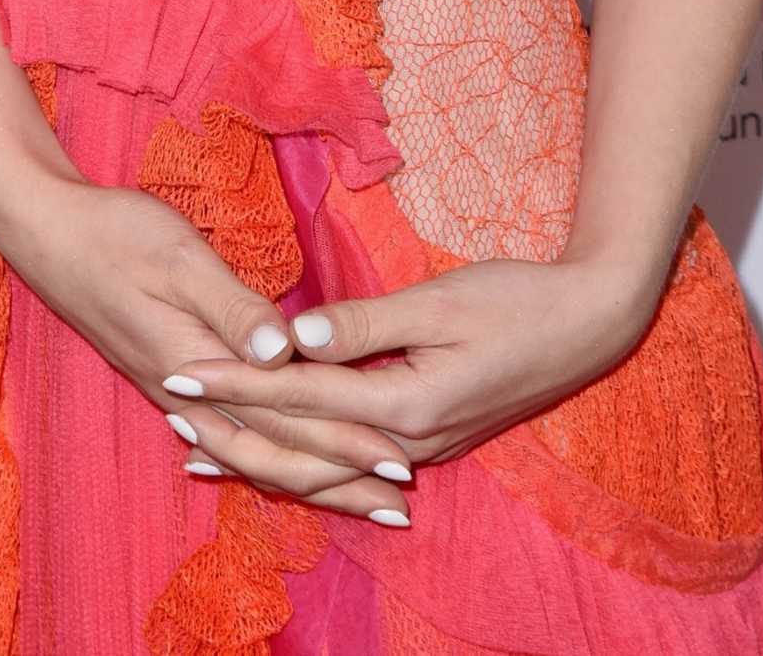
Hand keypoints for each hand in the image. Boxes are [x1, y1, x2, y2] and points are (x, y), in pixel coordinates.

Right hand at [0, 167, 415, 523]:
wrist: (48, 236)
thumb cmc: (116, 235)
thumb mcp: (180, 258)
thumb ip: (232, 308)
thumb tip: (286, 353)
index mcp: (198, 368)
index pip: (287, 419)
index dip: (346, 442)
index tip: (398, 462)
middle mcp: (188, 395)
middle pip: (275, 451)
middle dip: (340, 478)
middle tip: (398, 505)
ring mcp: (175, 392)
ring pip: (252, 452)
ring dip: (308, 476)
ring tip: (356, 496)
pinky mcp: (168, 379)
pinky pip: (227, 437)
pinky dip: (263, 460)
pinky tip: (278, 471)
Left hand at [161, 250, 658, 474]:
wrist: (589, 326)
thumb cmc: (516, 299)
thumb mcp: (437, 301)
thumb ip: (362, 323)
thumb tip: (292, 334)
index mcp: (404, 406)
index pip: (300, 396)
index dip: (238, 383)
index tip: (183, 371)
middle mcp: (408, 443)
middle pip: (304, 447)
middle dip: (235, 430)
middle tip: (173, 412)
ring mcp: (422, 449)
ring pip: (325, 463)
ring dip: (264, 453)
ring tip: (205, 448)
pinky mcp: (430, 440)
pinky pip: (352, 459)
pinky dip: (307, 455)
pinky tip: (283, 450)